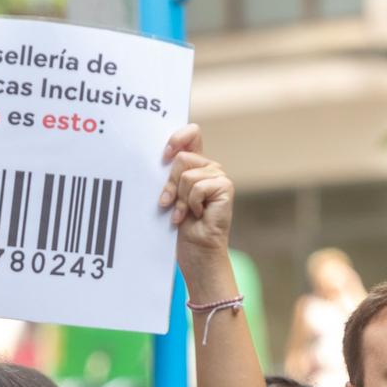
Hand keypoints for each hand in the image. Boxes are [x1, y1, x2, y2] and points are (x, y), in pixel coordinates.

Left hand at [159, 124, 234, 275]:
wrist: (196, 252)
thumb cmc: (180, 228)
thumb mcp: (169, 197)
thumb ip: (168, 176)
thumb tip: (160, 157)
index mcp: (195, 165)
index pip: (192, 134)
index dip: (178, 137)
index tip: (163, 155)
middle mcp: (208, 167)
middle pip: (181, 158)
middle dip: (169, 184)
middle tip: (167, 204)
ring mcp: (219, 176)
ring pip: (187, 174)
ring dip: (179, 199)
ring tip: (183, 214)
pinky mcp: (225, 187)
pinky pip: (196, 186)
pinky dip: (190, 204)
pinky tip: (195, 216)